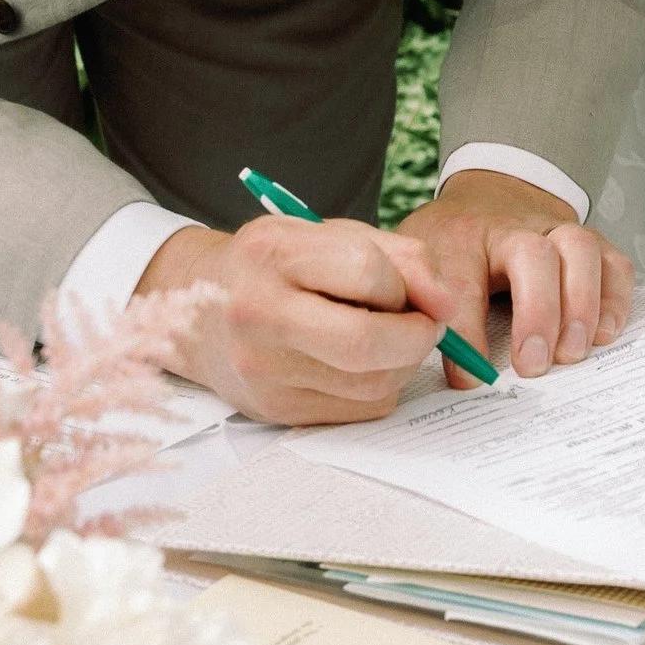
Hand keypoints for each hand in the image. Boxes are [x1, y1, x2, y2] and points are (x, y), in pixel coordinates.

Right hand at [132, 215, 441, 425]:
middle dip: (417, 335)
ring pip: (373, 383)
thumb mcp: (332, 235)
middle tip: (424, 324)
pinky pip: (361, 408)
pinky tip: (360, 363)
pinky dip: (379, 386)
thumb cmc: (278, 267)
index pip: (365, 271)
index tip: (412, 289)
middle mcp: (259, 313)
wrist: (199, 313)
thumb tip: (445, 304)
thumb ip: (400, 256)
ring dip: (403, 363)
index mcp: (273, 253)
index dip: (406, 284)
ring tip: (388, 338)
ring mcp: (264, 369)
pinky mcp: (277, 410)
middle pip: (366, 342)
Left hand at [392, 167, 634, 381]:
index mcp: (458, 236)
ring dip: (581, 304)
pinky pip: (615, 262)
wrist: (489, 197)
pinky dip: (616, 299)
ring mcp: (556, 230)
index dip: (466, 332)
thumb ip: (415, 302)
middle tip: (533, 366)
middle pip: (532, 255)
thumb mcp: (416, 263)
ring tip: (572, 353)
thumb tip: (415, 356)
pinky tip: (603, 335)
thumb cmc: (450, 244)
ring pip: (580, 249)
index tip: (468, 377)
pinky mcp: (590, 243)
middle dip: (536, 313)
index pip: (462, 281)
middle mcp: (512, 227)